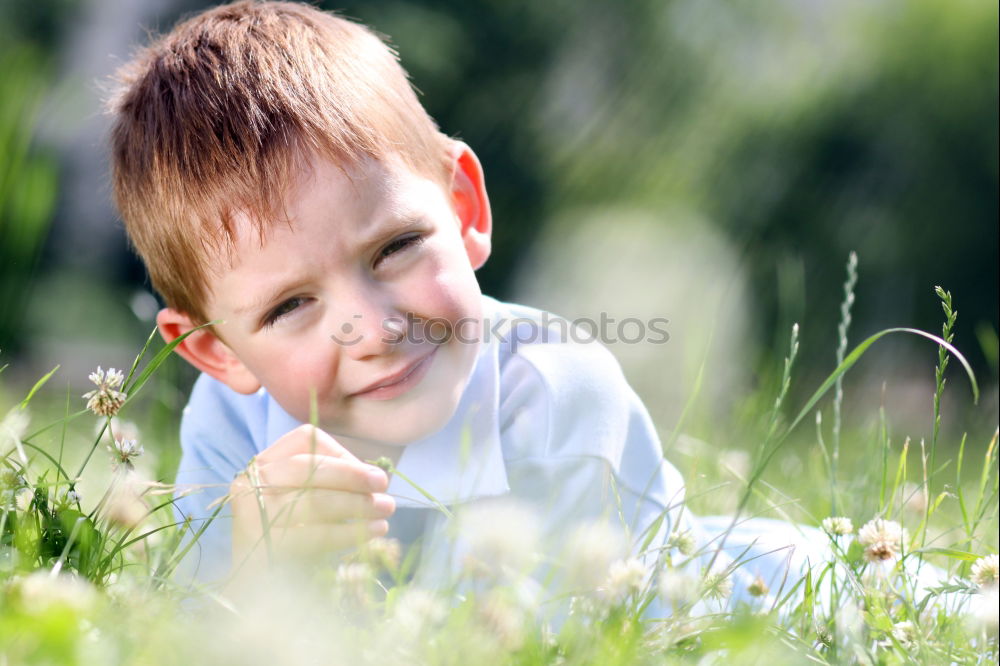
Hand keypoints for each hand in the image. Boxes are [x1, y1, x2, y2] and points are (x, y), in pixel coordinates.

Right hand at [228, 424, 394, 571]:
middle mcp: (251, 482)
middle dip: (352, 476)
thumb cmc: (290, 539)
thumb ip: (331, 483)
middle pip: (308, 467)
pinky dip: (349, 532)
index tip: (368, 472)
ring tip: (386, 511)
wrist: (256, 593)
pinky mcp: (261, 544)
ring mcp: (252, 513)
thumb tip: (375, 478)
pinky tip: (373, 531)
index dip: (342, 453)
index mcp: (264, 464)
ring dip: (358, 504)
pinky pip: (314, 534)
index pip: (305, 440)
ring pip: (314, 500)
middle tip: (384, 486)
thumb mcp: (305, 501)